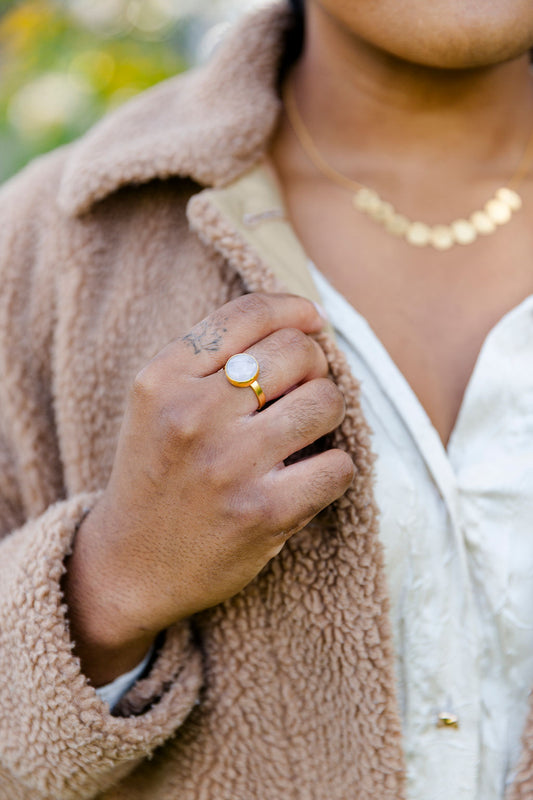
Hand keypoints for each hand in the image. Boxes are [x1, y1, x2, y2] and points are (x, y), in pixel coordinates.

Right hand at [64, 293, 353, 683]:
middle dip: (313, 367)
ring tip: (306, 433)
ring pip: (326, 401)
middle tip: (302, 392)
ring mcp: (229, 464)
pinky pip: (339, 465)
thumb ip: (213, 360)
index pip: (248, 314)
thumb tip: (308, 322)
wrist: (129, 566)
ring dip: (328, 415)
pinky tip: (309, 477)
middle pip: (297, 351)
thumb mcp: (158, 403)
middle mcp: (192, 414)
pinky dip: (335, 468)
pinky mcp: (263, 511)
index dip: (294, 308)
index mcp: (162, 379)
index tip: (314, 320)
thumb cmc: (157, 475)